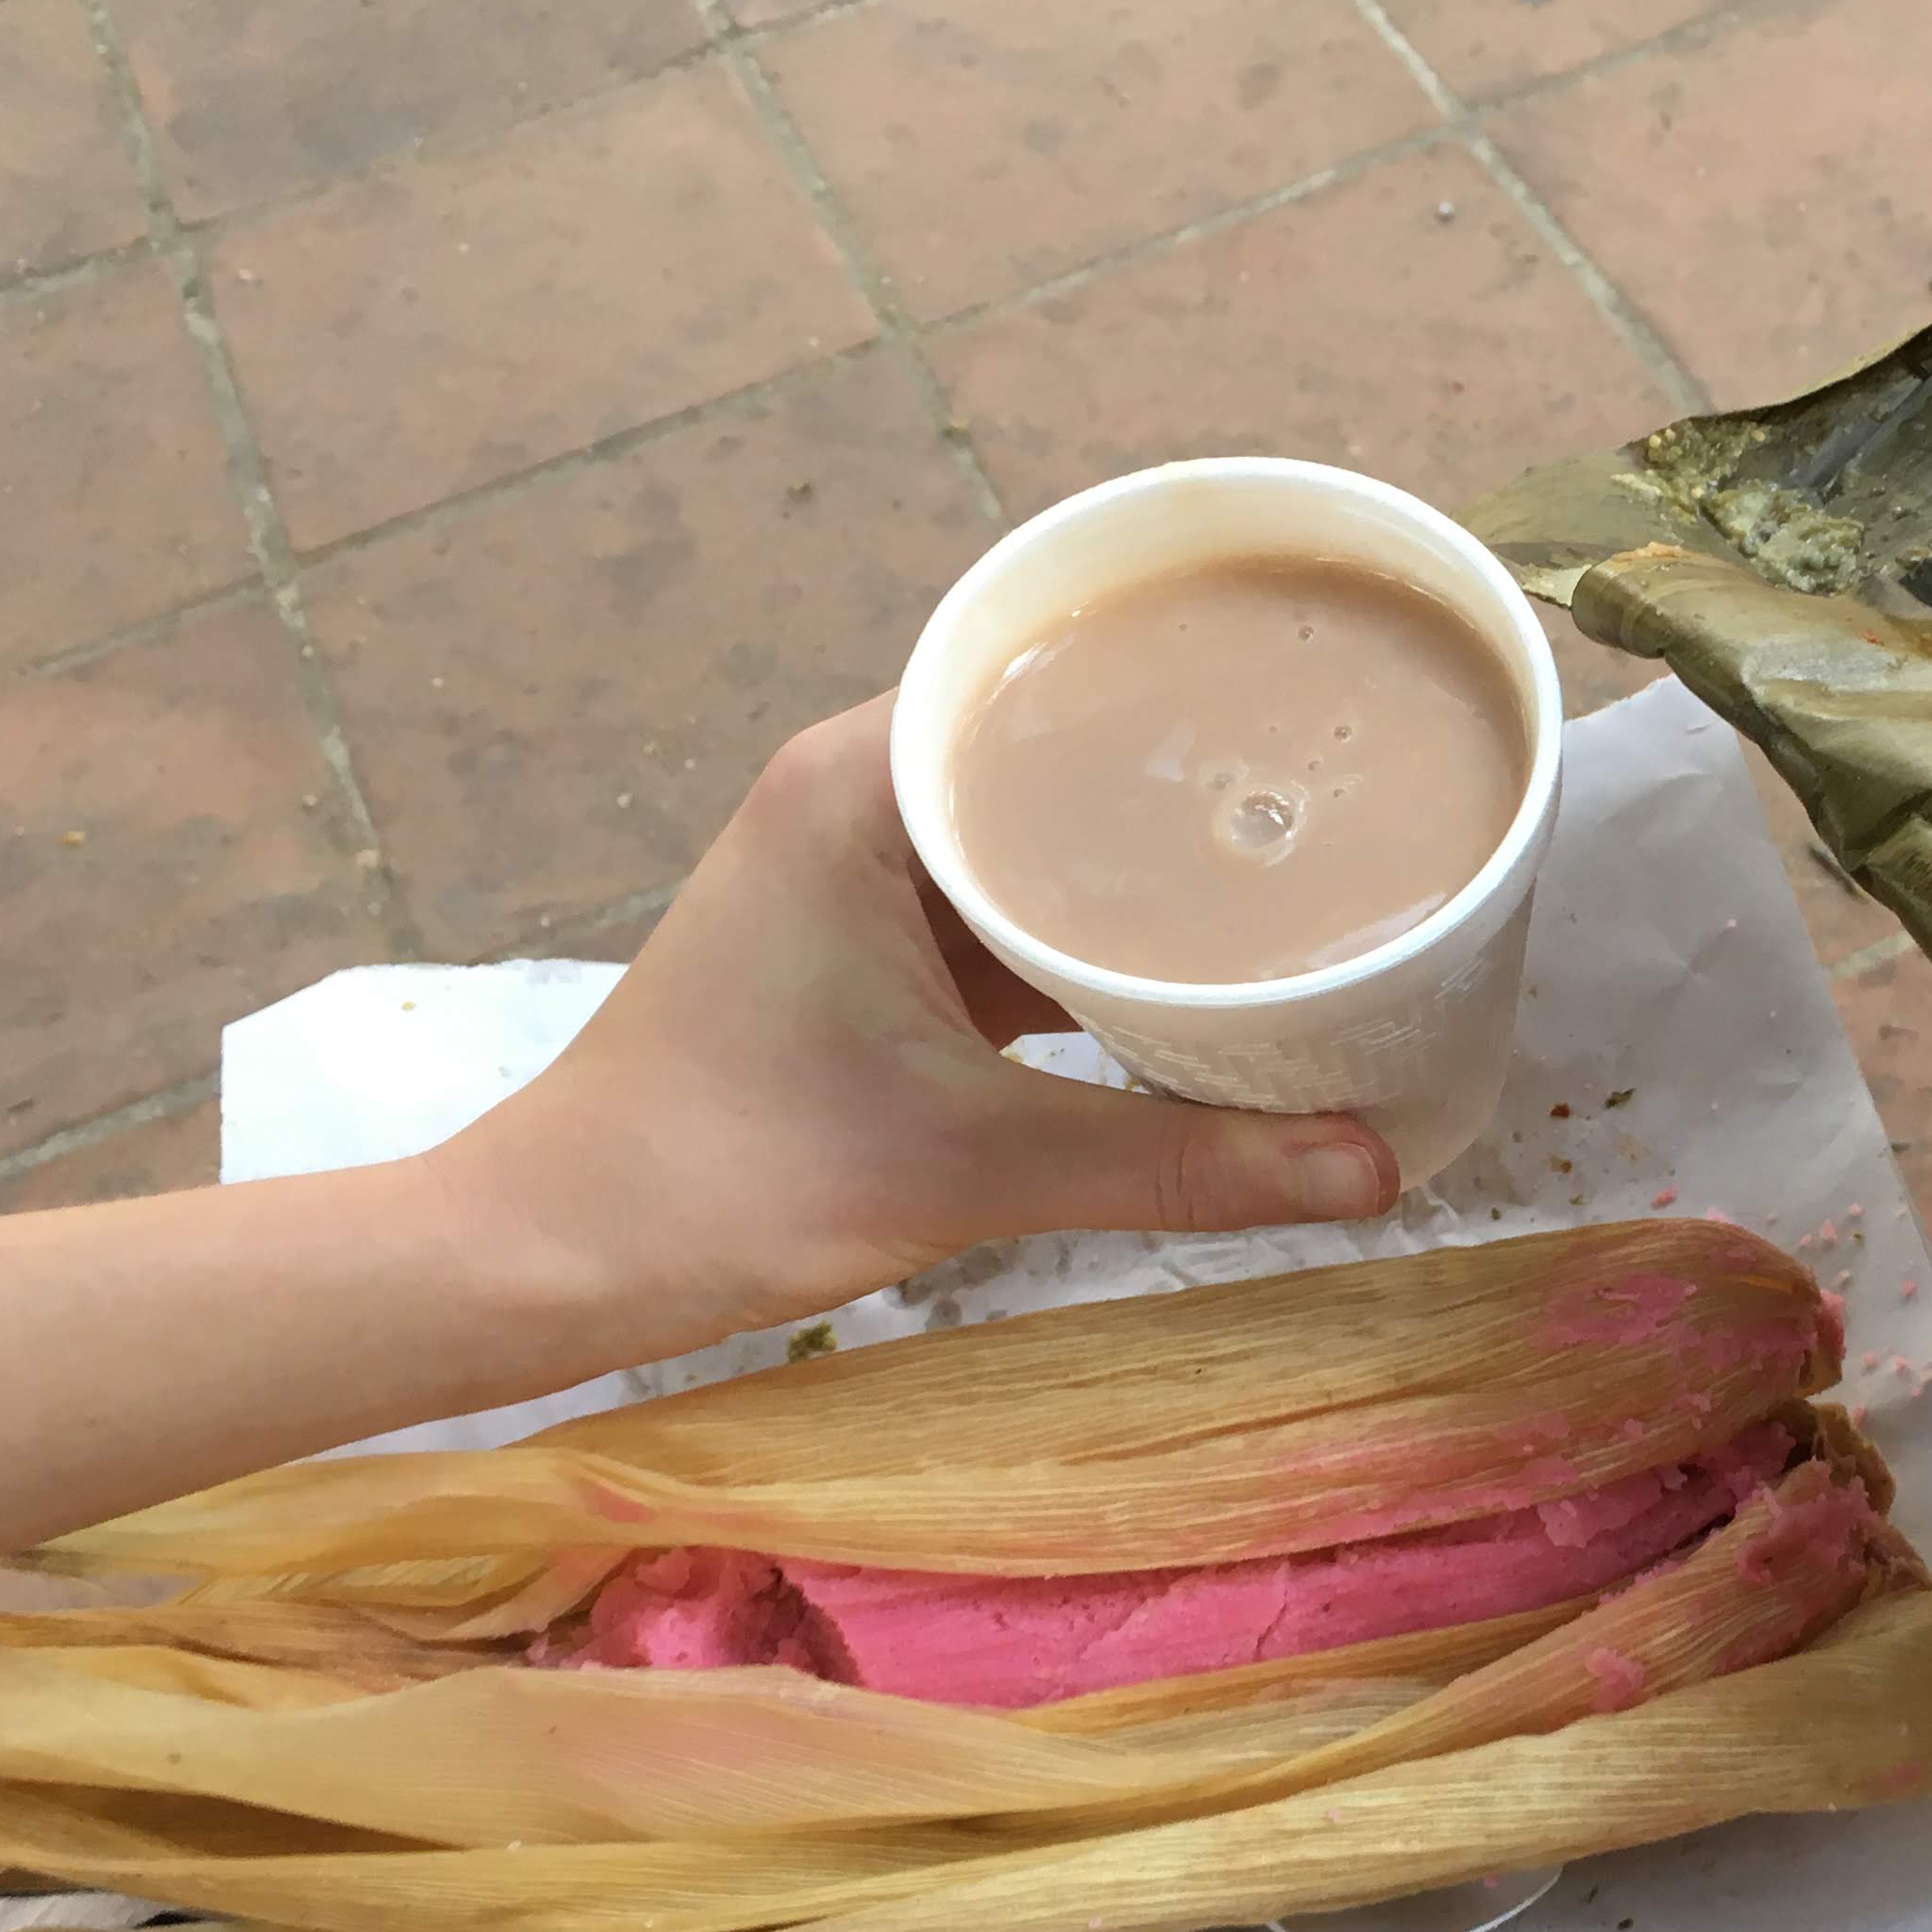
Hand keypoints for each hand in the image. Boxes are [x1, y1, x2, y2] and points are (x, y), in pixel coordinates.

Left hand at [431, 696, 1398, 1360]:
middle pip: (1059, 752)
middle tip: (1341, 806)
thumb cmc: (727, 1180)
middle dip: (1189, 785)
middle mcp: (859, 794)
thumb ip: (1181, 1164)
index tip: (1304, 704)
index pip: (1050, 674)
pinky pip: (1010, 910)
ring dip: (1144, 873)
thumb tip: (1372, 1170)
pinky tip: (1198, 975)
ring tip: (1299, 882)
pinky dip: (1094, 941)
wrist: (558, 1258)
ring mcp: (857, 870)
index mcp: (864, 786)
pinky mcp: (864, 945)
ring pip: (1039, 839)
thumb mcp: (975, 1165)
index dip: (1181, 684)